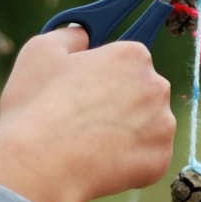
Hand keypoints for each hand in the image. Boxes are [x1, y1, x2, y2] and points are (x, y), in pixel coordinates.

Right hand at [0, 27, 175, 201]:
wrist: (41, 167)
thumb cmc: (37, 107)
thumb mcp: (41, 51)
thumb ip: (70, 35)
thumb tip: (83, 34)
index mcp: (133, 56)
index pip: (129, 60)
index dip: (105, 74)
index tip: (89, 88)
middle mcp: (157, 86)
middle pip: (143, 92)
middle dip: (120, 103)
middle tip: (85, 118)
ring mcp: (163, 125)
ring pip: (147, 126)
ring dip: (127, 133)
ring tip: (89, 143)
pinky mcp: (160, 160)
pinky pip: (147, 157)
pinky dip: (128, 161)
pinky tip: (100, 163)